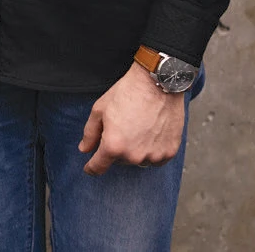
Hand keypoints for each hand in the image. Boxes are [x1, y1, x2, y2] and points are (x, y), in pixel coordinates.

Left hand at [78, 61, 186, 175]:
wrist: (158, 84)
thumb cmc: (127, 94)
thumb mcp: (99, 110)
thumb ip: (90, 133)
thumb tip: (84, 149)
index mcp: (113, 146)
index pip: (98, 167)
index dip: (91, 168)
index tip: (89, 169)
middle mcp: (134, 156)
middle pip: (119, 161)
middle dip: (115, 148)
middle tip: (120, 126)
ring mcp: (153, 155)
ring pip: (138, 160)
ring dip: (134, 150)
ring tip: (136, 127)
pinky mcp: (170, 152)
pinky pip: (156, 159)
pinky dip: (151, 150)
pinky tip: (150, 133)